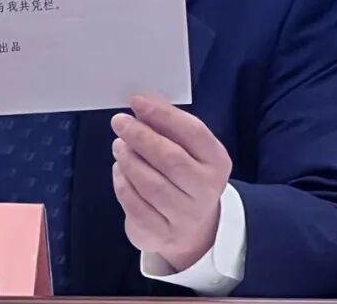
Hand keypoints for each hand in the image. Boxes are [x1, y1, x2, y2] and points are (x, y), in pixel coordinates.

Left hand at [110, 94, 230, 272]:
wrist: (192, 228)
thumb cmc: (184, 175)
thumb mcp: (187, 149)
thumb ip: (168, 126)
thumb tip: (142, 103)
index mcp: (217, 161)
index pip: (193, 132)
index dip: (163, 114)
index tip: (137, 101)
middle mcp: (206, 191)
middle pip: (170, 159)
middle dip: (141, 136)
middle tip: (120, 122)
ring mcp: (186, 216)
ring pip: (150, 184)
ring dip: (128, 160)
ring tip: (119, 146)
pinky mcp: (162, 234)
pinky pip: (135, 205)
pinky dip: (122, 183)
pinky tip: (120, 170)